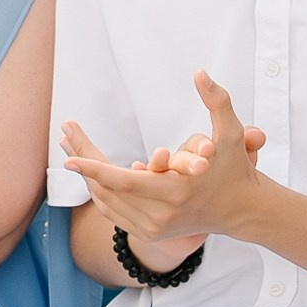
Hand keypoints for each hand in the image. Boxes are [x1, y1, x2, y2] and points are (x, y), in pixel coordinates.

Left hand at [62, 71, 270, 270]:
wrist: (242, 211)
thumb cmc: (235, 169)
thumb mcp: (232, 134)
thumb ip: (217, 101)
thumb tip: (200, 72)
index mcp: (176, 191)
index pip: (124, 181)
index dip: (94, 169)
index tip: (69, 158)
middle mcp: (161, 215)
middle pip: (109, 191)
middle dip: (85, 167)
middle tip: (65, 143)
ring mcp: (154, 228)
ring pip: (109, 204)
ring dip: (90, 180)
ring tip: (74, 154)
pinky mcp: (151, 234)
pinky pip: (115, 214)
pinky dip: (102, 195)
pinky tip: (92, 176)